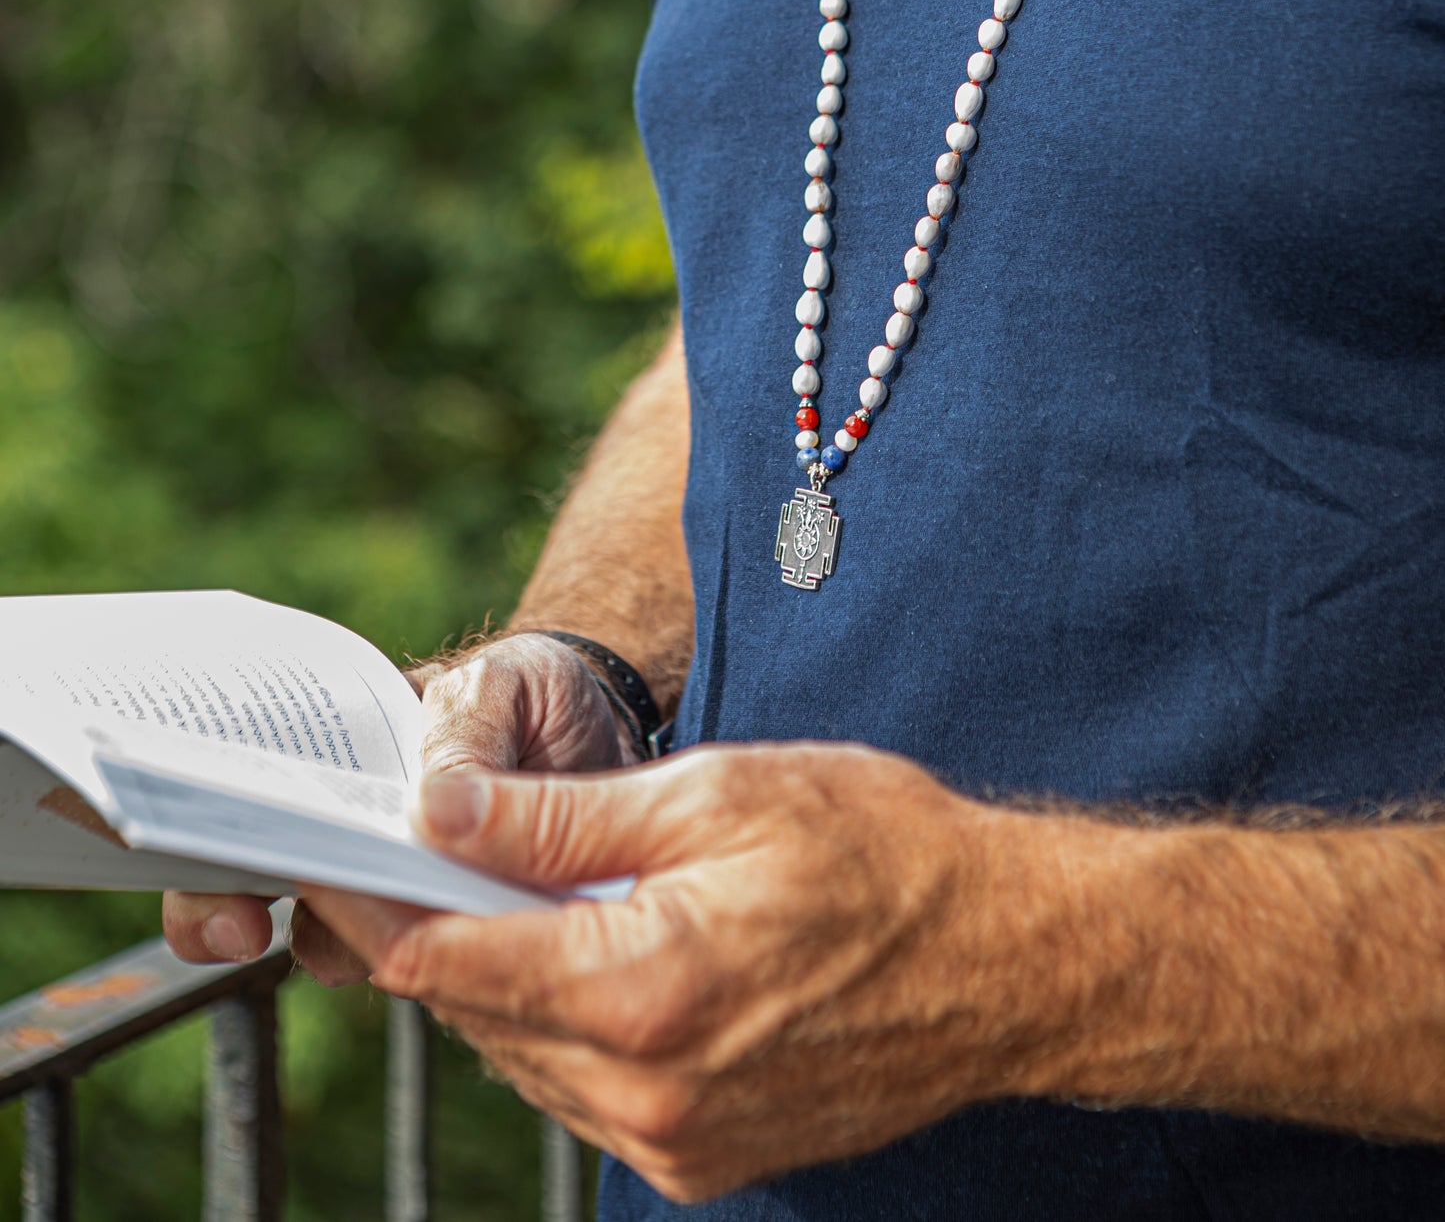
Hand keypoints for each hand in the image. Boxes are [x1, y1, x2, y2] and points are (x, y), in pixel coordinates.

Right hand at [162, 632, 638, 981]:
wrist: (613, 740)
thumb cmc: (537, 696)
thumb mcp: (507, 684)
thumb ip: (464, 731)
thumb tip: (426, 806)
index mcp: (341, 757)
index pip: (246, 793)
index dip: (211, 829)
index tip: (218, 852)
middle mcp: (347, 831)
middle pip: (251, 880)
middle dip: (223, 907)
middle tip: (240, 929)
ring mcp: (394, 892)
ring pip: (331, 940)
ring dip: (341, 943)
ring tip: (375, 940)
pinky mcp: (451, 938)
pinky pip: (419, 967)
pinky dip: (424, 967)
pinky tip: (451, 958)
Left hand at [296, 742, 1048, 1201]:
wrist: (1006, 957)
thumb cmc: (877, 849)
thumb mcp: (714, 793)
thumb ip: (561, 817)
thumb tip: (440, 807)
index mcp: (642, 989)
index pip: (449, 959)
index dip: (378, 900)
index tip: (337, 852)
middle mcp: (646, 1092)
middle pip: (475, 1013)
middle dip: (433, 930)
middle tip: (417, 850)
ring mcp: (676, 1142)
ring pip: (525, 1057)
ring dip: (500, 977)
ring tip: (510, 887)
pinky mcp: (705, 1160)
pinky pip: (585, 1093)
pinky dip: (563, 1021)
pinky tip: (593, 950)